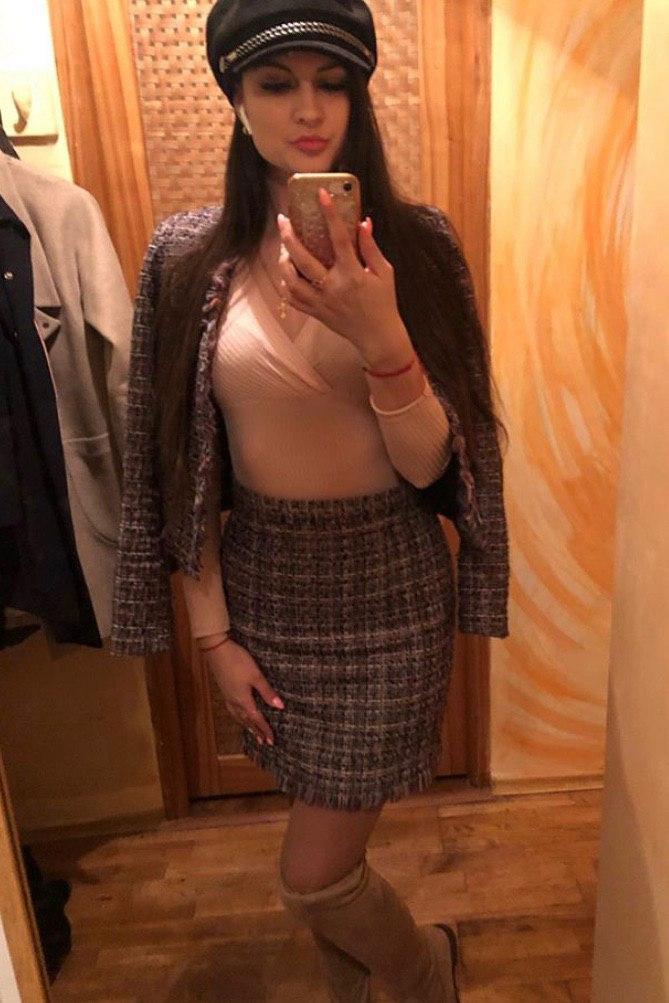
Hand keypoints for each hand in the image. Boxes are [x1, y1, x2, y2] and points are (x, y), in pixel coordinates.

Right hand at [203, 639, 283, 745]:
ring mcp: (227, 696)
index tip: (271, 741)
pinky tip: (238, 713)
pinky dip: (238, 717)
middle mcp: (234, 701)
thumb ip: (267, 692)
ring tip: (252, 732)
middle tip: (263, 742)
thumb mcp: (256, 676)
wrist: (217, 650)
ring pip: (238, 716)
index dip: (265, 729)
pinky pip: (232, 710)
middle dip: (256, 731)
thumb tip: (280, 707)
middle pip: (246, 720)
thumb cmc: (238, 662)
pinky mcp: (224, 690)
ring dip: (246, 725)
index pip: (256, 719)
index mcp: (243, 700)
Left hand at [276, 188, 407, 357]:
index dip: (330, 214)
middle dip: (289, 236)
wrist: (378, 336)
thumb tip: (363, 222)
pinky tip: (286, 273)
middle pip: (303, 259)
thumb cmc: (384, 303)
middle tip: (283, 220)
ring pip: (292, 280)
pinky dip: (286, 285)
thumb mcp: (385, 273)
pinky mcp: (316, 313)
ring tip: (283, 248)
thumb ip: (372, 248)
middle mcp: (333, 287)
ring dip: (283, 262)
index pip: (338, 239)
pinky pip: (293, 299)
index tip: (321, 194)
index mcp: (352, 274)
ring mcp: (321, 302)